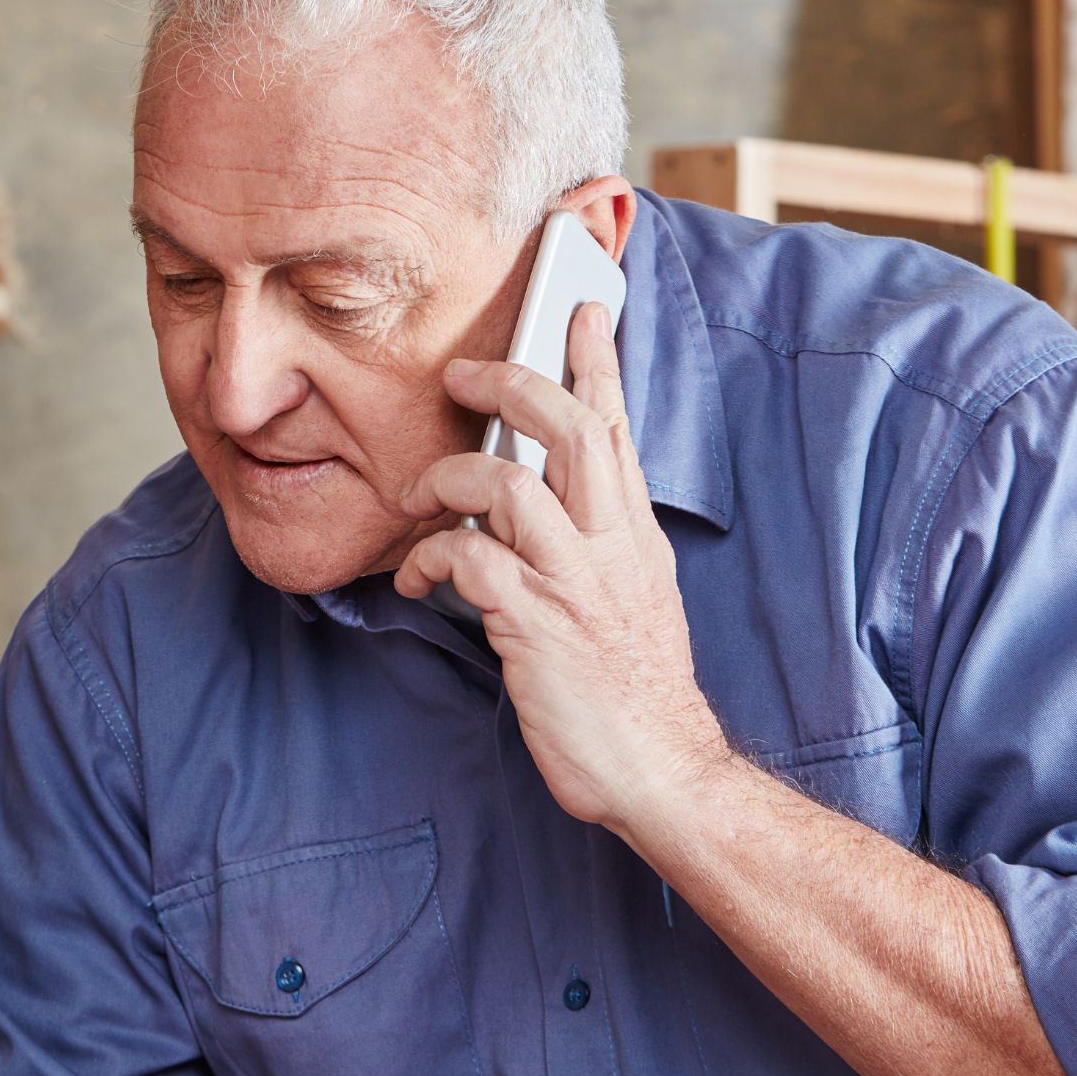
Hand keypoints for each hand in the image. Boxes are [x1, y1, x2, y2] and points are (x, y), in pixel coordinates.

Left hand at [393, 302, 730, 831]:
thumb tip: (527, 504)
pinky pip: (472, 562)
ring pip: (510, 484)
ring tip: (417, 496)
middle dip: (512, 383)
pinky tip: (421, 579)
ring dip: (450, 478)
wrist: (658, 767)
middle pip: (567, 427)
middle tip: (462, 373)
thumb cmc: (627, 687)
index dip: (596, 362)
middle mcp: (611, 544)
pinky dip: (433, 559)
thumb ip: (586, 543)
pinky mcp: (538, 625)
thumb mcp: (622, 596)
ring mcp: (576, 582)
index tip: (579, 308)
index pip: (615, 427)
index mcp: (632, 532)